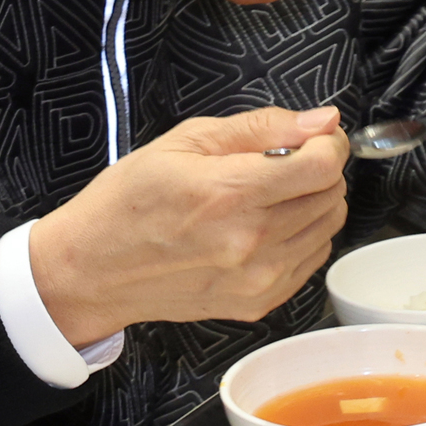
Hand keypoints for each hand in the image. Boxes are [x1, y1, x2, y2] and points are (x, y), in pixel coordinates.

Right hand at [30, 106, 348, 345]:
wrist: (93, 270)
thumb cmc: (127, 204)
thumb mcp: (184, 142)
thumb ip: (261, 127)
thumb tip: (319, 121)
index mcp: (229, 194)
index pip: (323, 166)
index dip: (327, 143)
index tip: (312, 138)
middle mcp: (250, 242)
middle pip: (332, 195)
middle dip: (319, 170)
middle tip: (283, 163)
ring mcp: (257, 280)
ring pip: (328, 228)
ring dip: (312, 204)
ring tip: (268, 196)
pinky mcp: (257, 303)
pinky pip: (311, 261)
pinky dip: (301, 237)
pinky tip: (264, 227)